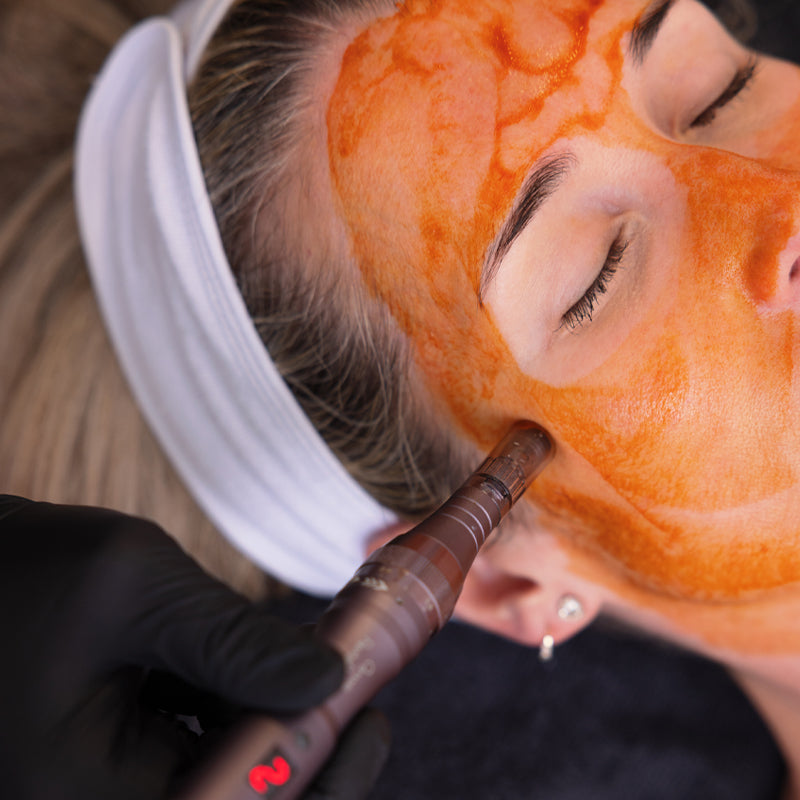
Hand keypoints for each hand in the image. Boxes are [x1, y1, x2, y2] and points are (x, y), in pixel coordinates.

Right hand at [0, 496, 389, 799]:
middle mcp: (93, 799)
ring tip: (315, 656)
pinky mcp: (118, 752)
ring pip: (222, 770)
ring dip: (276, 718)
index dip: (312, 781)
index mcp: (84, 789)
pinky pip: (197, 744)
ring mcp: (105, 780)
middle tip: (358, 691)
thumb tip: (331, 679)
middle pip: (232, 797)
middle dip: (301, 744)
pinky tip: (268, 657)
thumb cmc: (30, 569)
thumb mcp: (139, 590)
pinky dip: (240, 704)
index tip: (367, 723)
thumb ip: (234, 639)